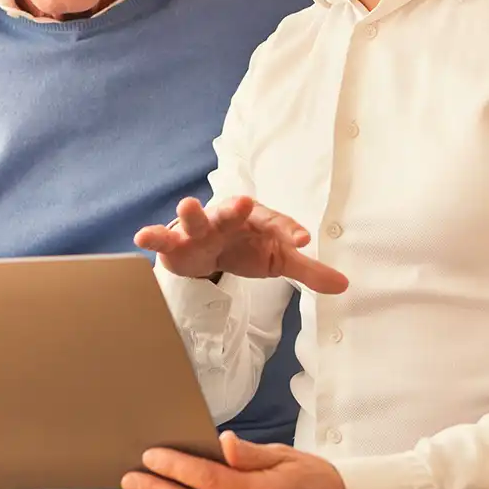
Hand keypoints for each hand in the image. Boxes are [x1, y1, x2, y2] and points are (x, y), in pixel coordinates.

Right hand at [134, 195, 347, 293]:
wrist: (207, 251)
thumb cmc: (244, 247)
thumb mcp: (277, 259)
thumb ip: (307, 270)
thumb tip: (345, 285)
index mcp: (256, 221)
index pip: (275, 224)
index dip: (288, 231)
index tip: (302, 239)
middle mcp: (227, 219)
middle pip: (233, 211)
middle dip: (237, 208)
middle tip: (246, 202)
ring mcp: (200, 229)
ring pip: (196, 219)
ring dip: (191, 212)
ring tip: (187, 204)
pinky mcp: (176, 243)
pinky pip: (163, 238)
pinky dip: (154, 236)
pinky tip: (142, 236)